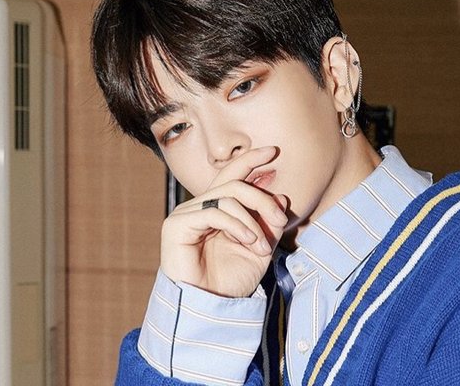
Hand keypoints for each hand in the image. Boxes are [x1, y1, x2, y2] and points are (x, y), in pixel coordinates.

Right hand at [160, 146, 287, 297]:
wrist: (211, 308)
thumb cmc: (232, 280)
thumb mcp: (260, 247)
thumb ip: (269, 222)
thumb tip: (280, 196)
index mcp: (217, 209)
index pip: (232, 176)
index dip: (250, 160)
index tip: (273, 151)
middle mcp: (200, 207)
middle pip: (235, 185)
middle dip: (263, 200)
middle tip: (282, 221)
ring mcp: (186, 214)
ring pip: (228, 197)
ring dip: (253, 220)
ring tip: (262, 246)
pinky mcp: (177, 225)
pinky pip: (214, 212)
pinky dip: (237, 225)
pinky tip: (248, 241)